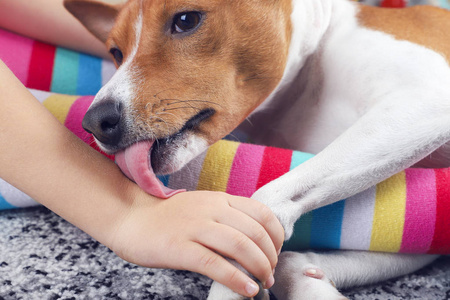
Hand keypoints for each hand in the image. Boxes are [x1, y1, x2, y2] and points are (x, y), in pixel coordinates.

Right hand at [109, 190, 283, 297]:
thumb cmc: (171, 218)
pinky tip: (247, 290)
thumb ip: (228, 216)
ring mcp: (195, 228)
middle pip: (255, 233)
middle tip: (270, 274)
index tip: (276, 252)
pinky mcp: (179, 247)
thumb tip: (257, 240)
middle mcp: (211, 210)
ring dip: (259, 268)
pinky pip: (215, 264)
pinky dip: (237, 279)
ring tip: (263, 283)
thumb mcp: (204, 207)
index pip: (262, 213)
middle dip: (270, 257)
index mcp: (220, 199)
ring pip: (240, 247)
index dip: (277, 236)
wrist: (131, 218)